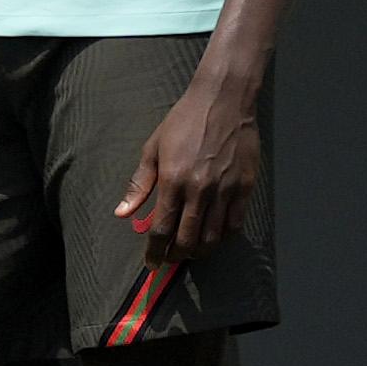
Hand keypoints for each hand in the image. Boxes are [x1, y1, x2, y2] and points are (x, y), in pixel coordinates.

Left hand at [115, 63, 263, 268]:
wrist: (222, 101)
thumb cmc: (182, 122)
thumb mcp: (152, 149)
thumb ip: (138, 185)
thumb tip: (121, 214)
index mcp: (173, 181)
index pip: (161, 228)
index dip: (155, 251)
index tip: (151, 264)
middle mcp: (200, 190)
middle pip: (188, 238)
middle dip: (176, 255)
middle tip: (170, 260)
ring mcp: (225, 190)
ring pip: (214, 236)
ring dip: (200, 250)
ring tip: (190, 252)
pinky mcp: (245, 187)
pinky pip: (235, 222)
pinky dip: (224, 236)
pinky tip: (214, 237)